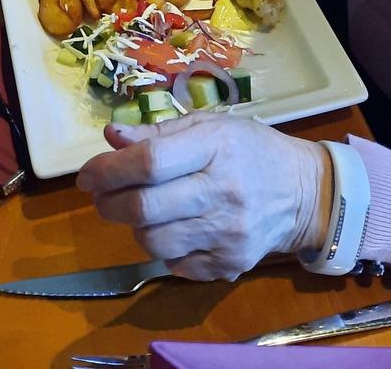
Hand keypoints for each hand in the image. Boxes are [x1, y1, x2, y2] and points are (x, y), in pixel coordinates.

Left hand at [78, 113, 330, 280]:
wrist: (302, 193)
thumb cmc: (250, 149)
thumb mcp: (210, 126)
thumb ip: (158, 133)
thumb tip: (111, 136)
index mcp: (216, 147)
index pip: (150, 162)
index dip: (109, 169)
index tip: (87, 174)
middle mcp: (223, 192)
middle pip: (145, 209)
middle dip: (110, 204)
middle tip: (102, 196)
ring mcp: (227, 234)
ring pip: (153, 242)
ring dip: (135, 228)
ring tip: (142, 211)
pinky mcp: (229, 264)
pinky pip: (175, 264)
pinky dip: (164, 248)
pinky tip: (175, 228)